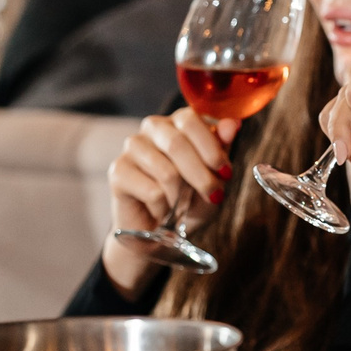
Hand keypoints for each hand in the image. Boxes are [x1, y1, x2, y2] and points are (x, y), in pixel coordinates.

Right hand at [103, 109, 239, 294]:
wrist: (161, 230)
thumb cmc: (191, 198)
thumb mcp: (215, 175)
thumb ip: (222, 149)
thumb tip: (232, 124)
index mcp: (178, 122)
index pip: (191, 120)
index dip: (211, 148)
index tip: (226, 172)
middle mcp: (153, 127)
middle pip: (176, 144)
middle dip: (201, 175)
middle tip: (214, 195)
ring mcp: (132, 148)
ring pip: (165, 171)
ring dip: (182, 197)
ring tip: (181, 206)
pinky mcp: (118, 171)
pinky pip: (152, 192)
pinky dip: (165, 208)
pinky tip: (161, 210)